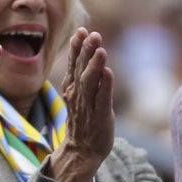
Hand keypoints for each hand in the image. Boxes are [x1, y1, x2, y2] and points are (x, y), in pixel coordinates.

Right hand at [47, 28, 114, 181]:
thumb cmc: (84, 120)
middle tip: (93, 34)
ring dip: (94, 65)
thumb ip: (83, 73)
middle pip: (81, 69)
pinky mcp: (100, 117)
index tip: (81, 30)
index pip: (74, 64)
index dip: (77, 47)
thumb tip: (90, 50)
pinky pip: (102, 100)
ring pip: (89, 82)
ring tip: (100, 50)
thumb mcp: (80, 94)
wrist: (82, 151)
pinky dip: (104, 86)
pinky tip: (108, 73)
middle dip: (86, 51)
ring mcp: (88, 106)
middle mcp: (78, 95)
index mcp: (72, 88)